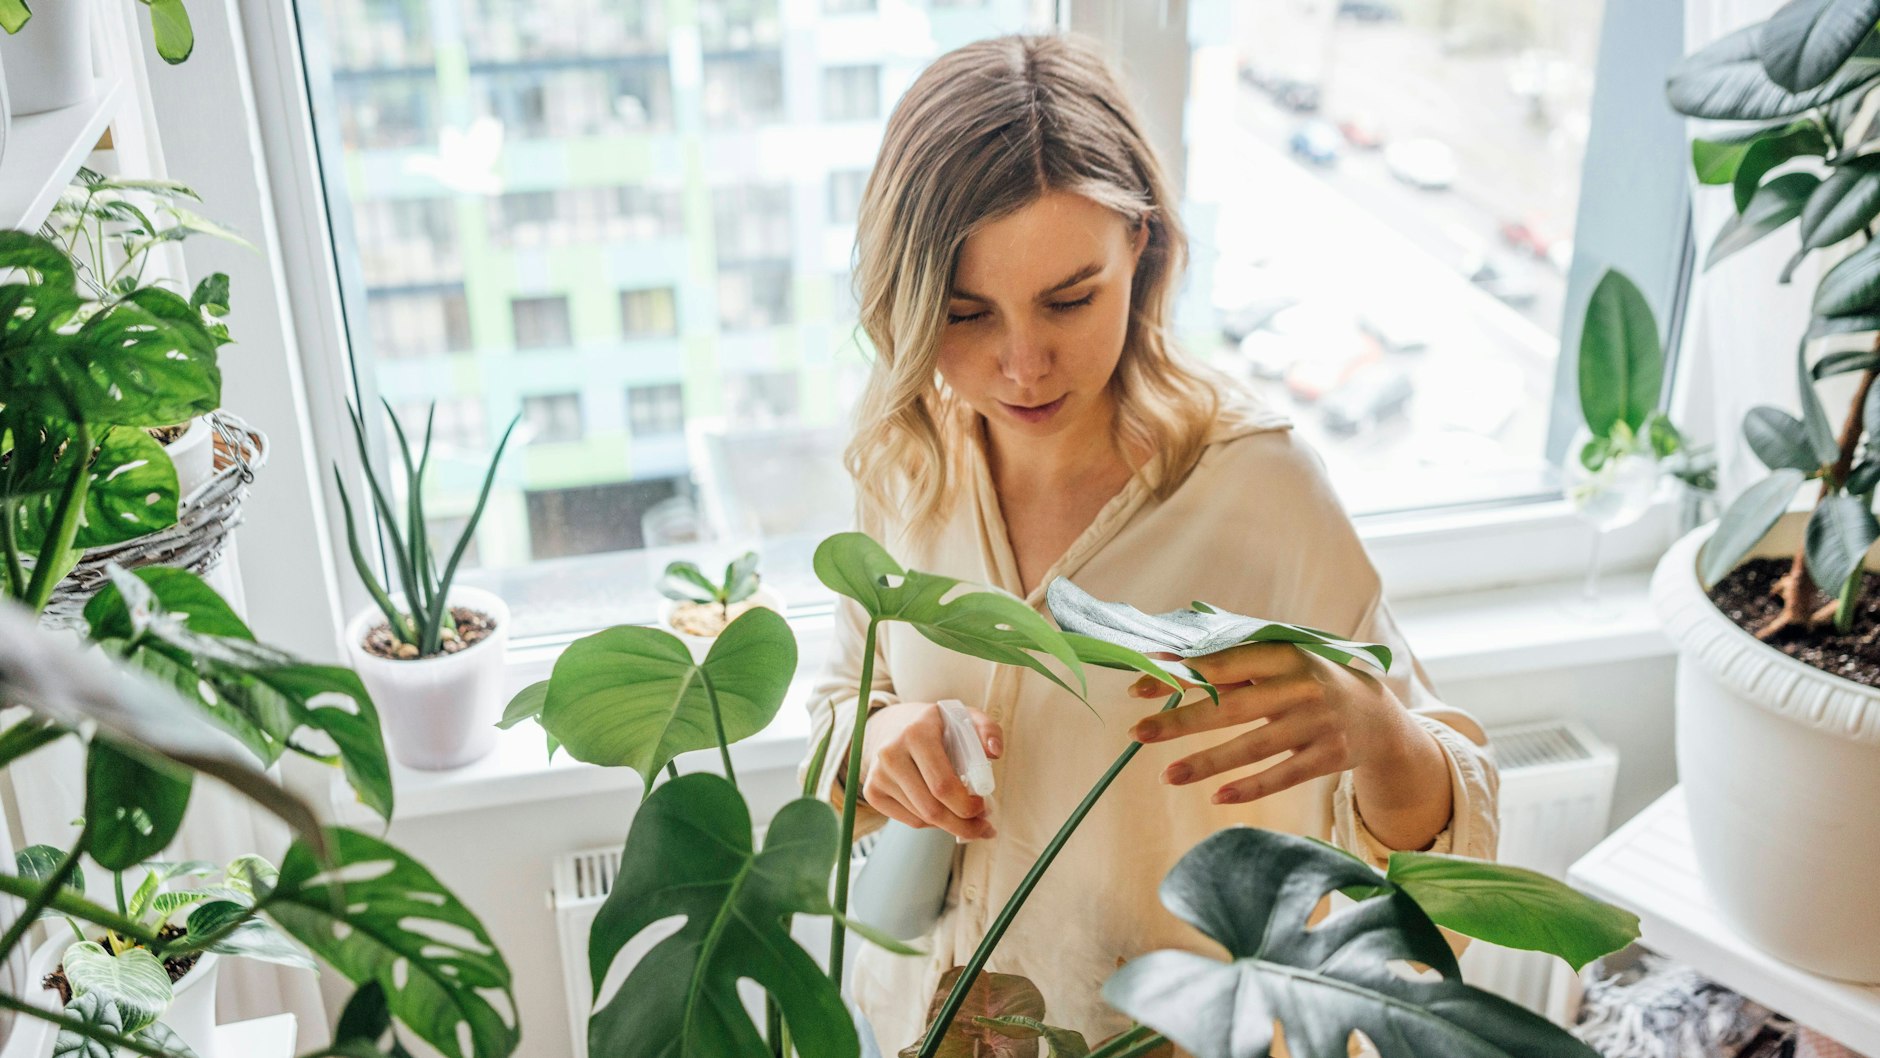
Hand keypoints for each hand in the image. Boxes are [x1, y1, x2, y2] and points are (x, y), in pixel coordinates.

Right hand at [859, 701, 1002, 840]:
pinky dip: (931, 823)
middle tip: (983, 827)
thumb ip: (988, 729)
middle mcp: (891, 754)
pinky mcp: (872, 791)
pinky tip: (943, 811)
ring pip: (922, 818)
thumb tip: (994, 753)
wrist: (894, 725)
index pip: (942, 785)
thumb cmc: (938, 726)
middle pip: (931, 808)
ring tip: (967, 818)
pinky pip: (909, 821)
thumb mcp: (965, 717)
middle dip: (963, 825)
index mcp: (916, 733)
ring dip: (950, 825)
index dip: (967, 805)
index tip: (984, 807)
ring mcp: (877, 774)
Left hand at [1126, 643, 1449, 845]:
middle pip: (1231, 707)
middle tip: (1137, 732)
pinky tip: (1216, 796)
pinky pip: (1281, 776)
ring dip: (1206, 763)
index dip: (1181, 674)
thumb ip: (1235, 660)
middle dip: (1180, 720)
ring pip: (1252, 747)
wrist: (1378, 716)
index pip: (1224, 664)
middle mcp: (1302, 688)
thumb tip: (1169, 660)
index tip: (1140, 684)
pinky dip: (1248, 788)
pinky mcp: (1328, 757)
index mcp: (1285, 654)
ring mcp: (1316, 724)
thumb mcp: (1283, 660)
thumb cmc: (1310, 681)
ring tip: (1166, 775)